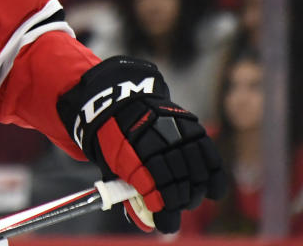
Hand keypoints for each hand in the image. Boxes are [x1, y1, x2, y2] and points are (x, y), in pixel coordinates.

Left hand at [57, 56, 225, 232]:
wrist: (120, 101)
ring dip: (195, 194)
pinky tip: (213, 192)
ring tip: (188, 200)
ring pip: (196, 174)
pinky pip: (209, 156)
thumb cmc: (114, 138)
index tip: (166, 225)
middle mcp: (158, 144)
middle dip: (178, 204)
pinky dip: (214, 178)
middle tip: (174, 210)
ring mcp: (176, 135)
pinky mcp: (191, 127)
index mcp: (133, 154)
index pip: (156, 192)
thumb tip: (146, 224)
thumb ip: (129, 192)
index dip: (164, 213)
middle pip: (179, 185)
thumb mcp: (112, 165)